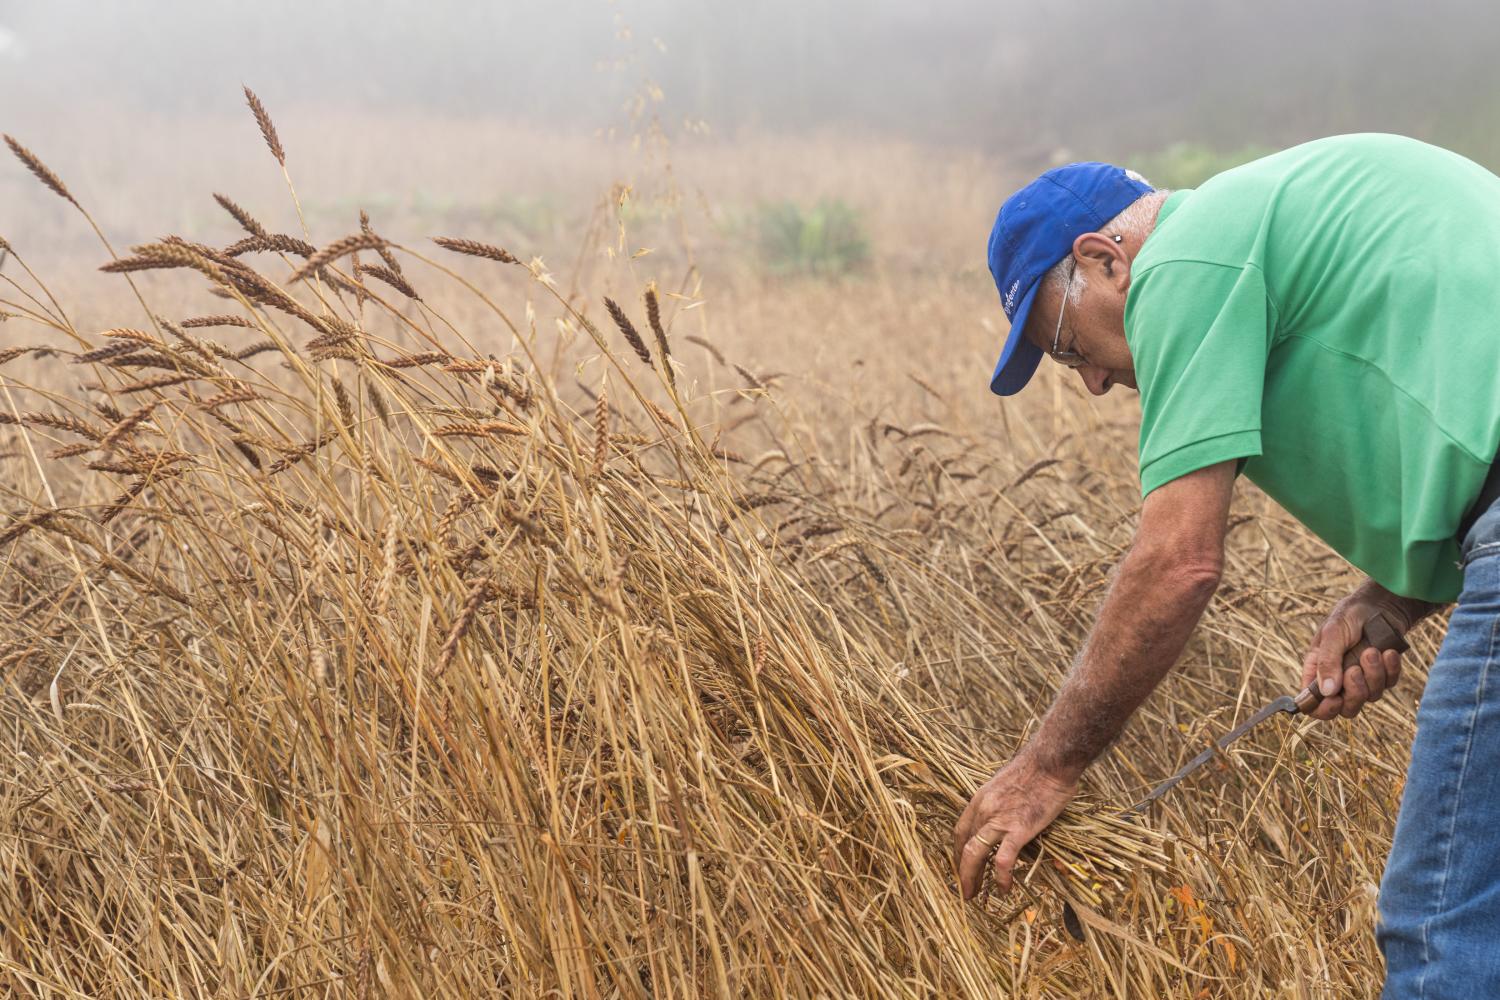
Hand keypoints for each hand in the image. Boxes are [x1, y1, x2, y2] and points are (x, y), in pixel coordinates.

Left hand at [952, 754, 1076, 899]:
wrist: (1051, 761)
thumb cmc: (1036, 769)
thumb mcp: (1007, 783)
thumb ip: (1000, 802)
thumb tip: (1005, 816)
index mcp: (980, 799)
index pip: (961, 830)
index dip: (958, 851)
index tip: (960, 865)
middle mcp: (984, 810)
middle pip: (964, 845)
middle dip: (961, 870)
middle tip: (964, 890)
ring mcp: (1000, 820)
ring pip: (975, 855)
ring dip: (971, 878)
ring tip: (973, 896)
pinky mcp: (1019, 830)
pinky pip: (1003, 860)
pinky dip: (1001, 877)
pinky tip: (1004, 889)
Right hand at [1301, 590, 1410, 720]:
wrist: (1380, 604)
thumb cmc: (1349, 615)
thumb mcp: (1333, 634)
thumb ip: (1327, 662)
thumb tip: (1326, 692)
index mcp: (1318, 670)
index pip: (1313, 703)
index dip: (1322, 709)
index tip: (1334, 700)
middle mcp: (1339, 679)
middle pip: (1345, 708)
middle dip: (1353, 692)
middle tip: (1355, 670)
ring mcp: (1363, 679)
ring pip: (1369, 697)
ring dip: (1372, 675)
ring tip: (1372, 651)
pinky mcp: (1383, 675)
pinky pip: (1389, 684)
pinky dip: (1390, 670)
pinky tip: (1388, 652)